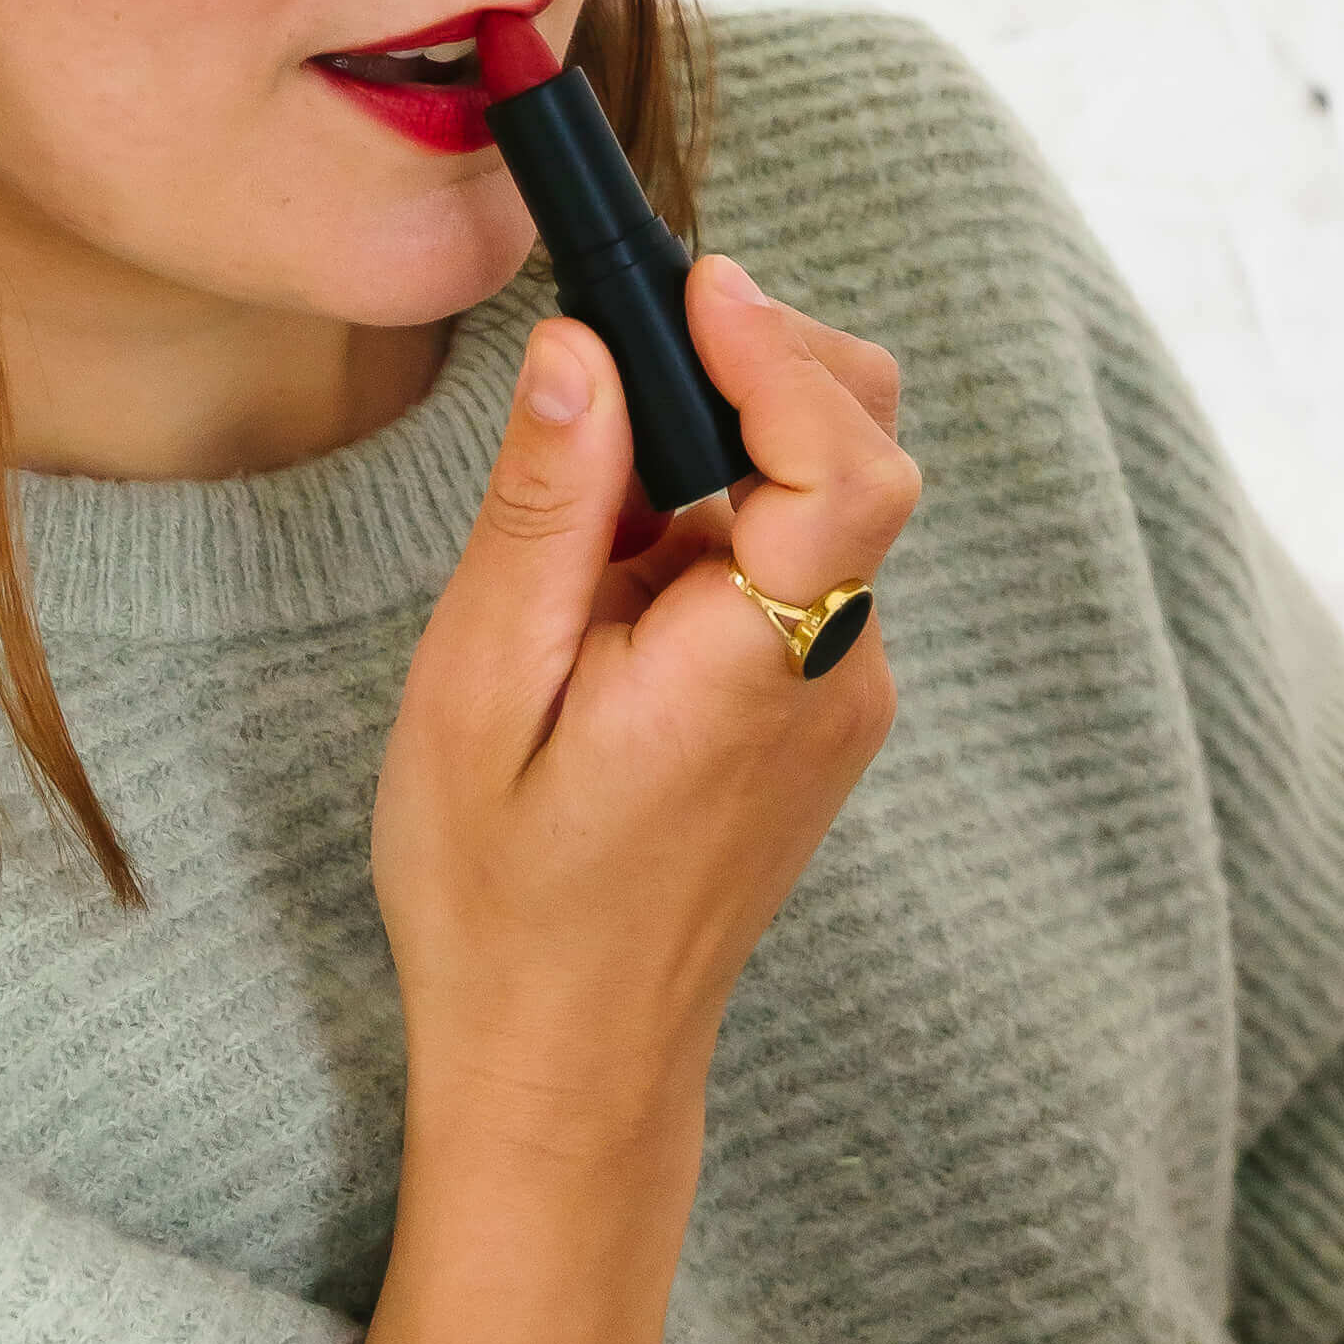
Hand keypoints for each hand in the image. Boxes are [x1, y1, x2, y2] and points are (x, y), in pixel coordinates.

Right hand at [371, 255, 918, 1150]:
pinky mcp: (821, 709)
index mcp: (757, 670)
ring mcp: (843, 695)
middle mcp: (837, 673)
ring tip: (589, 501)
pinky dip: (723, 521)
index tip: (694, 283)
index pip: (850, 468)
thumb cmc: (501, 894)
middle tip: (634, 336)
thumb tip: (587, 348)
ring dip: (725, 449)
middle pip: (862, 454)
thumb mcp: (481, 689)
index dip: (781, 353)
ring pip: (825, 503)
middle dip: (763, 365)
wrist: (565, 1060)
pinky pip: (797, 566)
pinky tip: (617, 575)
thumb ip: (547, 510)